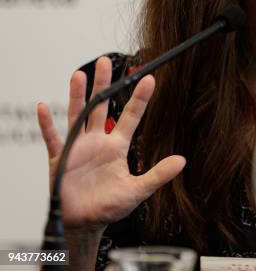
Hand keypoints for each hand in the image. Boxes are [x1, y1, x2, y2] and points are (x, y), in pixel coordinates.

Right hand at [36, 56, 185, 231]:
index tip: (149, 78)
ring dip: (77, 96)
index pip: (131, 116)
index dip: (139, 98)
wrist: (84, 224)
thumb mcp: (137, 190)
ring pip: (78, 115)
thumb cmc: (109, 206)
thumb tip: (182, 161)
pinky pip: (52, 139)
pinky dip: (46, 125)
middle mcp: (97, 141)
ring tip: (79, 75)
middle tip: (106, 61)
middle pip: (101, 107)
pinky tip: (43, 107)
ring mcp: (78, 148)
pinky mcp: (60, 159)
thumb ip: (158, 175)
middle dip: (103, 85)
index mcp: (117, 146)